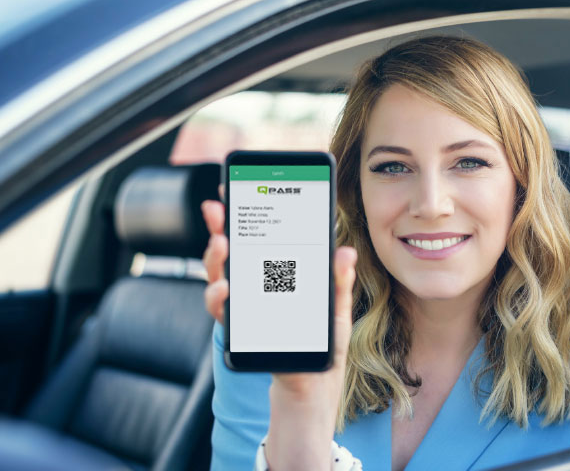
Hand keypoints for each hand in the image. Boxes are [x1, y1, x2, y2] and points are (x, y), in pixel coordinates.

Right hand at [201, 192, 357, 469]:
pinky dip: (219, 299)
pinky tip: (225, 289)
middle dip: (220, 228)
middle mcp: (255, 290)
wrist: (314, 387)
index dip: (244, 216)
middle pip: (231, 254)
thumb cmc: (323, 345)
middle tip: (217, 209)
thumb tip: (346, 250)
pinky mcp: (242, 331)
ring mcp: (246, 310)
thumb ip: (338, 281)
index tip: (234, 192)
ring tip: (222, 244)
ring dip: (215, 260)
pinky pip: (223, 313)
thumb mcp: (337, 309)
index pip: (257, 241)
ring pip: (219, 278)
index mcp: (277, 277)